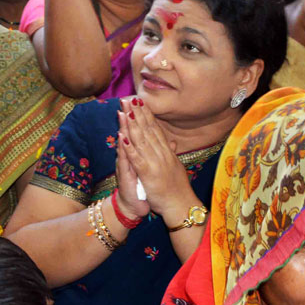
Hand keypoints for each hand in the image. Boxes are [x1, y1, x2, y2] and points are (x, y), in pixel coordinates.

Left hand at [116, 97, 191, 217]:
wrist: (181, 206)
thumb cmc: (176, 189)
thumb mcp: (175, 168)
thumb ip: (171, 154)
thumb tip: (172, 143)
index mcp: (166, 152)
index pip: (155, 129)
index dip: (146, 114)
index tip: (139, 100)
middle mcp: (161, 154)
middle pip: (148, 130)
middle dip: (138, 113)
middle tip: (129, 98)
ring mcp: (155, 163)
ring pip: (142, 140)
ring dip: (132, 125)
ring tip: (125, 110)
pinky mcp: (148, 174)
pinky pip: (137, 158)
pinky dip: (130, 147)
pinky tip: (123, 137)